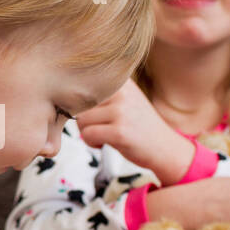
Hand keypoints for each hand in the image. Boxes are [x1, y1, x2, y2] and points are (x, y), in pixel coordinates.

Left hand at [75, 80, 191, 181]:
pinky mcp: (120, 131)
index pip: (84, 83)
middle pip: (79, 103)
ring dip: (86, 132)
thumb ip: (103, 93)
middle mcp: (122, 92)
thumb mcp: (126, 100)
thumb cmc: (139, 126)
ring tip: (102, 136)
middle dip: (82, 120)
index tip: (87, 111)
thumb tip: (63, 95)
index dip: (78, 101)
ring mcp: (122, 111)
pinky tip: (104, 144)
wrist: (166, 148)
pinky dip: (91, 143)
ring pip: (81, 120)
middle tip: (97, 129)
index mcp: (122, 81)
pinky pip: (87, 135)